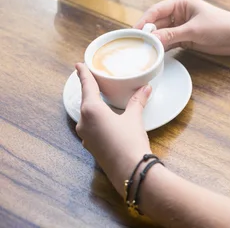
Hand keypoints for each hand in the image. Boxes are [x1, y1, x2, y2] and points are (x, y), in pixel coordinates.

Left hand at [75, 63, 151, 197]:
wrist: (130, 171)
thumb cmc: (130, 141)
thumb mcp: (134, 118)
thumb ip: (137, 101)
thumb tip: (145, 88)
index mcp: (91, 110)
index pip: (87, 86)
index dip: (83, 74)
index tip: (78, 65)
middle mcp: (84, 122)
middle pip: (85, 100)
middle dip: (89, 89)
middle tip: (93, 78)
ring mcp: (85, 135)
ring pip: (86, 114)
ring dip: (92, 105)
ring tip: (101, 98)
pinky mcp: (90, 145)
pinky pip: (90, 126)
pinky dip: (96, 118)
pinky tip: (105, 119)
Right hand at [135, 0, 229, 54]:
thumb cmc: (220, 26)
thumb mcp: (194, 30)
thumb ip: (171, 35)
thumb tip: (151, 39)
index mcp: (179, 3)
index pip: (155, 11)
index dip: (143, 22)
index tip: (132, 34)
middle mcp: (177, 13)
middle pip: (156, 23)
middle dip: (146, 34)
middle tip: (133, 47)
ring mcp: (181, 26)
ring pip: (161, 34)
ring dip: (154, 43)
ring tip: (140, 53)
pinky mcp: (185, 38)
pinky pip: (169, 42)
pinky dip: (162, 49)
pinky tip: (154, 56)